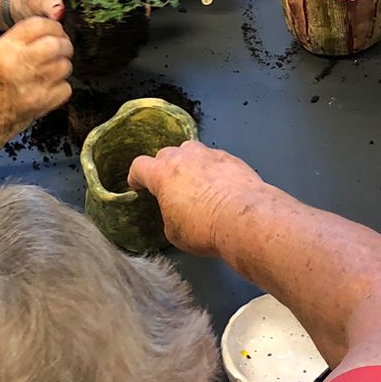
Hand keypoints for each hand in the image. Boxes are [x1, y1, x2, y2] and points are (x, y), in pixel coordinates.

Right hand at [0, 18, 71, 145]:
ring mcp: (33, 86)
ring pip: (65, 66)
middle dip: (62, 44)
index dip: (52, 26)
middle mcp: (19, 65)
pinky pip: (65, 88)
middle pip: (57, 44)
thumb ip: (18, 43)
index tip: (54, 30)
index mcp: (3, 49)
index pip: (39, 25)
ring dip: (62, 65)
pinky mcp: (42, 105)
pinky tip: (49, 87)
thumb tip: (46, 33)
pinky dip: (61, 86)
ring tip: (51, 69)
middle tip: (59, 48)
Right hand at [126, 140, 269, 257]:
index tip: (138, 183)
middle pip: (166, 154)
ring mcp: (209, 155)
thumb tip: (176, 214)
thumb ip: (169, 214)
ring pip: (192, 150)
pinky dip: (213, 169)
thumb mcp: (174, 231)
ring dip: (189, 162)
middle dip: (164, 168)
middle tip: (169, 185)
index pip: (139, 166)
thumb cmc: (205, 227)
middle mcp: (184, 158)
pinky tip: (219, 185)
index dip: (136, 176)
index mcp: (162, 174)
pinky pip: (215, 159)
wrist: (243, 219)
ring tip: (195, 181)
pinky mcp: (231, 159)